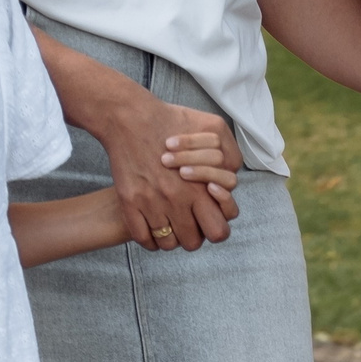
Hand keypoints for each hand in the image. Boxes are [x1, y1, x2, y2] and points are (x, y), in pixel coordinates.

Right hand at [104, 95, 241, 249]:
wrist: (130, 117)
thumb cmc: (171, 121)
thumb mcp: (212, 130)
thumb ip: (228, 157)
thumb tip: (230, 179)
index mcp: (200, 188)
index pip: (218, 231)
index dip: (213, 228)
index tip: (205, 219)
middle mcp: (178, 200)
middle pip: (193, 242)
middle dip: (192, 236)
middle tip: (186, 224)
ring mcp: (153, 203)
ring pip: (168, 243)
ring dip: (169, 238)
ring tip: (167, 225)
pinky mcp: (130, 203)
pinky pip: (142, 237)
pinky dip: (147, 238)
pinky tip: (149, 227)